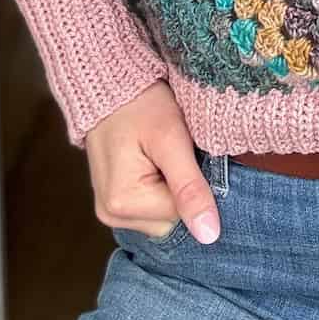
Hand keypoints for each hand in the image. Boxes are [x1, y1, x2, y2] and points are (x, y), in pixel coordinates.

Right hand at [85, 80, 220, 243]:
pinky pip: (150, 206)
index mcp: (122, 204)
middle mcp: (111, 214)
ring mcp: (109, 210)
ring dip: (171, 186)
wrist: (110, 82)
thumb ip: (190, 188)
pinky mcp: (114, 200)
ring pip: (162, 214)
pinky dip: (160, 185)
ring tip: (163, 153)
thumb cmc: (141, 104)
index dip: (193, 185)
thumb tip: (209, 236)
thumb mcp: (171, 140)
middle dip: (181, 188)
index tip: (187, 153)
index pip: (181, 215)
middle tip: (174, 151)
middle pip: (170, 220)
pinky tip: (154, 160)